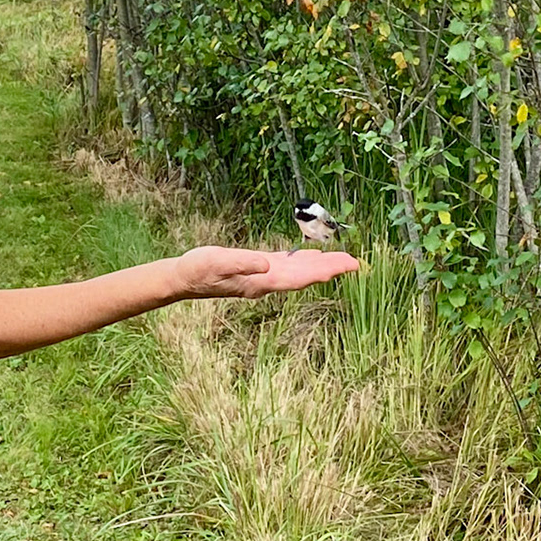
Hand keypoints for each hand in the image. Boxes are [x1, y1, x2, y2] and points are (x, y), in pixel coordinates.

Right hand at [174, 245, 360, 300]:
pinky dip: (303, 262)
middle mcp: (267, 281)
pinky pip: (287, 266)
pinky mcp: (257, 269)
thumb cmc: (199, 269)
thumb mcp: (219, 261)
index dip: (324, 271)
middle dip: (331, 269)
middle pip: (306, 276)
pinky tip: (311, 259)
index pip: (301, 277)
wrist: (184, 278)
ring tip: (343, 261)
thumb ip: (243, 262)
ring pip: (299, 272)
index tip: (346, 267)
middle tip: (357, 263)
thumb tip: (267, 264)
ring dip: (321, 266)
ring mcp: (263, 277)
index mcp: (262, 281)